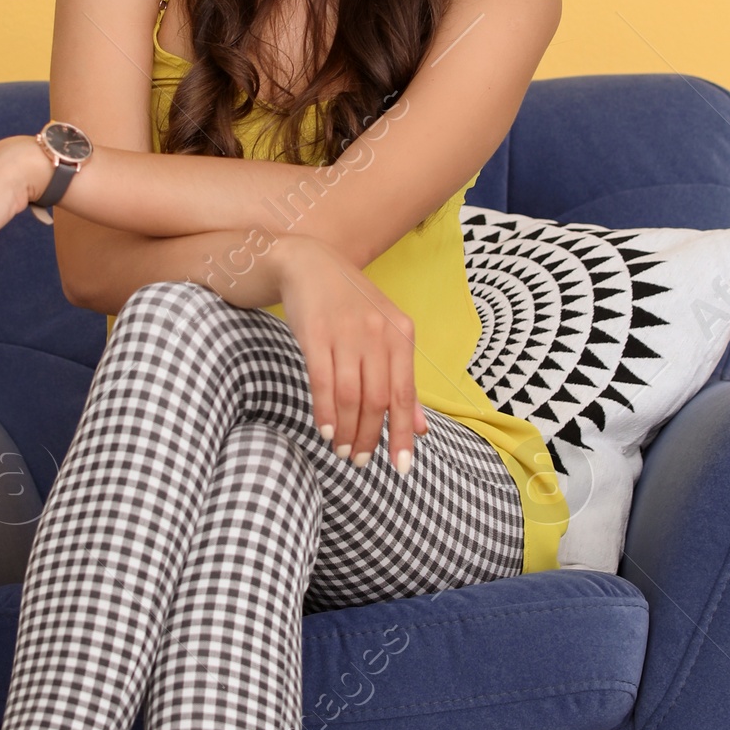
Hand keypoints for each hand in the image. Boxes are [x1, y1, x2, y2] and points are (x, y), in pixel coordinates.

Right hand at [270, 238, 429, 473]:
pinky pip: (322, 380)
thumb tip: (420, 428)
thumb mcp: (385, 336)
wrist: (310, 263)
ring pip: (350, 394)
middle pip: (378, 399)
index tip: (402, 466)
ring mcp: (347, 332)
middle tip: (360, 461)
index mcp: (402, 334)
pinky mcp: (315, 333)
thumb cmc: (351, 306)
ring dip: (347, 429)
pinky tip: (326, 429)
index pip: (405, 394)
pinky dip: (324, 410)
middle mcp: (378, 333)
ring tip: (342, 450)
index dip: (402, 433)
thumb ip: (402, 380)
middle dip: (370, 437)